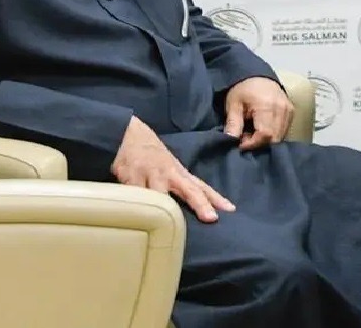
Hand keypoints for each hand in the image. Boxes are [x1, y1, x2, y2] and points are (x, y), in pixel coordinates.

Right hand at [111, 116, 234, 222]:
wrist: (129, 135)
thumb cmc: (153, 157)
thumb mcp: (170, 169)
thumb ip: (181, 188)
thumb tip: (196, 209)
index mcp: (180, 174)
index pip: (202, 188)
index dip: (216, 199)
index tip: (231, 210)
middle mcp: (169, 174)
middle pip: (189, 190)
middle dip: (201, 204)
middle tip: (211, 218)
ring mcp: (152, 175)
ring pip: (161, 196)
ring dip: (167, 210)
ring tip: (172, 225)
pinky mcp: (132, 178)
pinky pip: (137, 197)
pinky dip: (139, 207)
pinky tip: (140, 218)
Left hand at [224, 76, 293, 150]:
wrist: (257, 74)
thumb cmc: (243, 88)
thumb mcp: (233, 105)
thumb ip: (233, 124)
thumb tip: (230, 141)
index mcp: (267, 106)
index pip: (265, 135)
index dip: (252, 143)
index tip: (240, 143)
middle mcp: (282, 109)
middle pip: (275, 138)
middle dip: (259, 143)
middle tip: (245, 137)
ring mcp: (289, 111)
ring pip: (280, 137)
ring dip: (266, 140)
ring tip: (252, 132)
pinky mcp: (291, 112)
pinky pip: (284, 130)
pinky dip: (273, 135)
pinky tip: (261, 129)